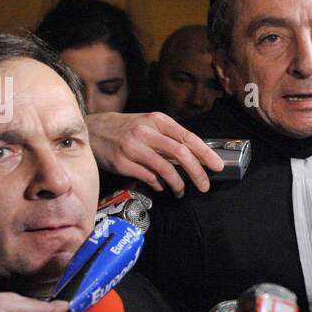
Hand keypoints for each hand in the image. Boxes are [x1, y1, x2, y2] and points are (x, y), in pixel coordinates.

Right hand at [85, 110, 223, 195]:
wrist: (93, 129)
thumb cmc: (127, 129)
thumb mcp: (149, 125)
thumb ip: (169, 138)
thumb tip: (195, 158)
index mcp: (157, 121)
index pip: (188, 137)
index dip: (205, 153)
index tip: (217, 166)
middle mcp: (146, 132)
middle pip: (180, 153)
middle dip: (197, 172)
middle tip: (205, 185)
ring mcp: (133, 147)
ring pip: (165, 169)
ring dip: (178, 183)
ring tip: (181, 190)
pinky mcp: (122, 162)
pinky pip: (148, 177)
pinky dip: (159, 185)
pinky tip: (162, 187)